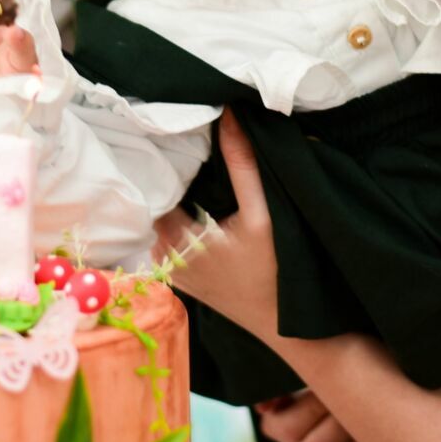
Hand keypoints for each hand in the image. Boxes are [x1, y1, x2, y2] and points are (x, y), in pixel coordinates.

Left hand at [152, 111, 280, 344]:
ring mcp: (171, 267)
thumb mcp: (262, 213)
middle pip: (156, 198)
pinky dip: (180, 215)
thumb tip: (230, 114)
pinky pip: (170, 235)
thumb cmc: (275, 271)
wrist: (285, 327)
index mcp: (177, 237)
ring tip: (191, 161)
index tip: (177, 130)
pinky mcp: (181, 276)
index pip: (155, 184)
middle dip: (170, 172)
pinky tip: (198, 195)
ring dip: (175, 193)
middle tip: (185, 137)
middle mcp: (165, 254)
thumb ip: (243, 164)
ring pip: (162, 216)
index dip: (165, 156)